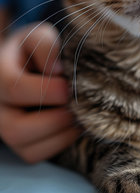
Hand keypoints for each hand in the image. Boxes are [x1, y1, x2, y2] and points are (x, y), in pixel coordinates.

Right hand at [0, 23, 78, 162]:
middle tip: (79, 104)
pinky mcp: (19, 144)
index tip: (70, 84)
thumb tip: (57, 71)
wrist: (29, 65)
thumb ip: (46, 45)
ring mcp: (5, 128)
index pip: (15, 89)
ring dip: (61, 133)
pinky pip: (36, 155)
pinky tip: (74, 123)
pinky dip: (60, 142)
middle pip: (17, 128)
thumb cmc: (37, 50)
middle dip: (56, 118)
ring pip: (27, 148)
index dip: (48, 90)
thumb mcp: (40, 37)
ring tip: (80, 114)